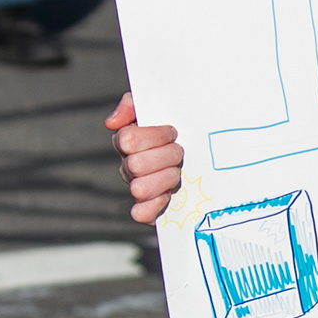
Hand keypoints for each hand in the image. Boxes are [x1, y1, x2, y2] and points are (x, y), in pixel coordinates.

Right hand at [106, 93, 184, 223]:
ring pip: (138, 189)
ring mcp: (137, 187)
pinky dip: (155, 205)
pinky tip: (169, 195)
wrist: (205, 152)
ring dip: (165, 179)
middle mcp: (128, 166)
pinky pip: (140, 213)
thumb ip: (133, 103)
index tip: (173, 132)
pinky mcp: (149, 209)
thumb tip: (112, 123)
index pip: (127, 140)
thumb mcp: (160, 106)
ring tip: (178, 172)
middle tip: (180, 153)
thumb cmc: (180, 127)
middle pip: (135, 165)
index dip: (154, 136)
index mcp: (127, 142)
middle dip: (166, 157)